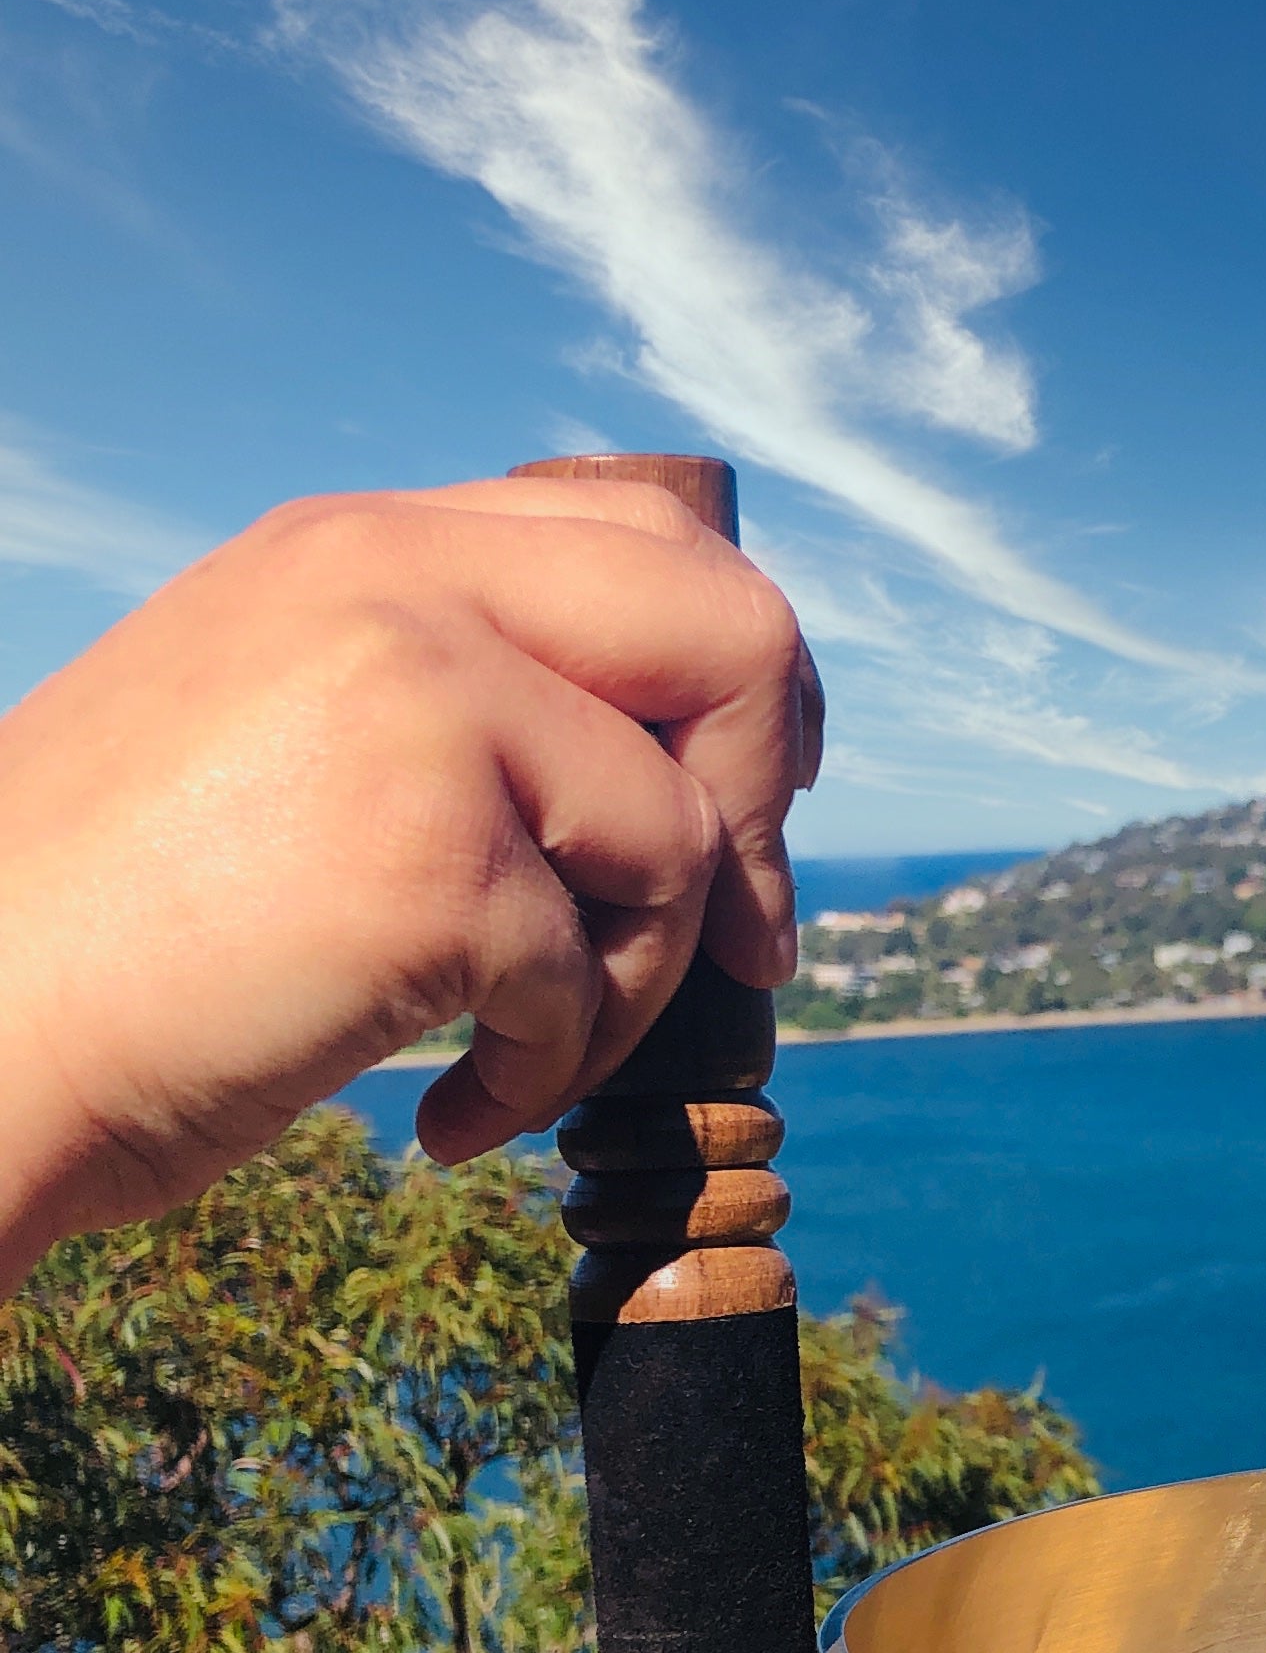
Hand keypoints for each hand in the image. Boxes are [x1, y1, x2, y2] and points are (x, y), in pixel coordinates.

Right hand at [0, 474, 821, 1279]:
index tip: (743, 806)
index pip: (649, 535)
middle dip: (762, 810)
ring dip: (628, 993)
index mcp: (358, 542)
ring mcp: (417, 704)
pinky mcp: (434, 858)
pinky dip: (541, 1078)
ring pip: (681, 842)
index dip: (743, 680)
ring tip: (512, 1056)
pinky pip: (593, 981)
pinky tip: (445, 1116)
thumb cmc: (116, 928)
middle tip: (737, 947)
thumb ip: (449, 687)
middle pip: (735, 635)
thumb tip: (670, 764)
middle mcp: (393, 582)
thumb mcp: (278, 729)